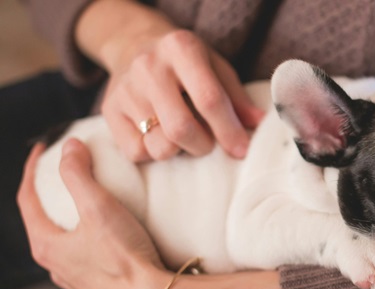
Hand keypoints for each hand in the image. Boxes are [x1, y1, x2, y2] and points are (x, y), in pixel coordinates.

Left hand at [17, 140, 289, 288]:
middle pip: (44, 226)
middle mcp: (55, 269)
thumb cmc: (124, 257)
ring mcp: (76, 287)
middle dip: (51, 200)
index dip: (32, 171)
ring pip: (66, 251)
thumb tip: (69, 146)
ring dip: (71, 229)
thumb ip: (79, 175)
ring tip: (89, 214)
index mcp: (47, 246)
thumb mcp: (100, 208)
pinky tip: (108, 248)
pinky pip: (87, 269)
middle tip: (65, 180)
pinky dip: (91, 251)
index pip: (27, 200)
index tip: (42, 150)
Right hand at [77, 2, 263, 160]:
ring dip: (179, 151)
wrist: (134, 45)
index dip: (228, 130)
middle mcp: (149, 66)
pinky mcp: (109, 110)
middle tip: (208, 143)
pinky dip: (153, 152)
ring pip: (159, 146)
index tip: (241, 150)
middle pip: (181, 129)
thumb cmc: (186, 63)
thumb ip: (237, 98)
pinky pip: (136, 152)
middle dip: (203, 145)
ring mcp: (125, 89)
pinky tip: (159, 136)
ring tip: (183, 136)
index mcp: (181, 49)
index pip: (209, 99)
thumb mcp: (216, 68)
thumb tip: (259, 124)